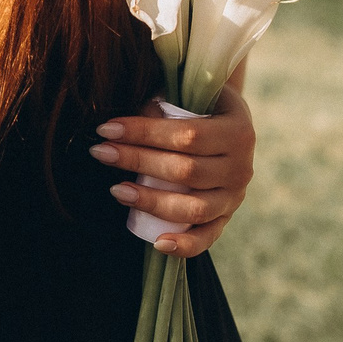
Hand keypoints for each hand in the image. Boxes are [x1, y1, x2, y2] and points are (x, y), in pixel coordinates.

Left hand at [90, 83, 255, 256]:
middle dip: (137, 161)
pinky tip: (157, 242)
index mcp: (238, 131)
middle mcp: (241, 167)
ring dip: (151, 201)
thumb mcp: (191, 96)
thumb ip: (162, 105)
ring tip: (116, 190)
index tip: (106, 129)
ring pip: (193, 208)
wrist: (231, 128)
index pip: (187, 135)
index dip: (144, 132)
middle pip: (185, 171)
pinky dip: (185, 245)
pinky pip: (207, 237)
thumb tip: (121, 126)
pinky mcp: (226, 218)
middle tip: (101, 153)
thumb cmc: (201, 108)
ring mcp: (235, 197)